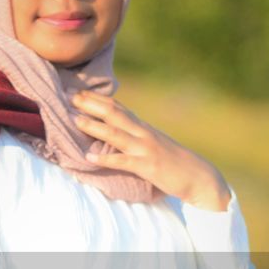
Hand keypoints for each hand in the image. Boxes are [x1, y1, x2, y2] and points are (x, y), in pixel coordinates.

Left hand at [71, 90, 230, 209]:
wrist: (199, 176)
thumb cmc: (173, 162)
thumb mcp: (153, 144)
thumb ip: (135, 136)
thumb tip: (116, 131)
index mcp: (142, 127)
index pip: (117, 107)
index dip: (96, 99)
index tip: (76, 91)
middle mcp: (143, 133)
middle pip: (113, 113)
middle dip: (90, 104)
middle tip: (69, 96)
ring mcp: (145, 149)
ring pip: (116, 133)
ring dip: (94, 126)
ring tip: (73, 120)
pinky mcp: (147, 166)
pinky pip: (123, 161)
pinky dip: (106, 158)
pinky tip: (90, 157)